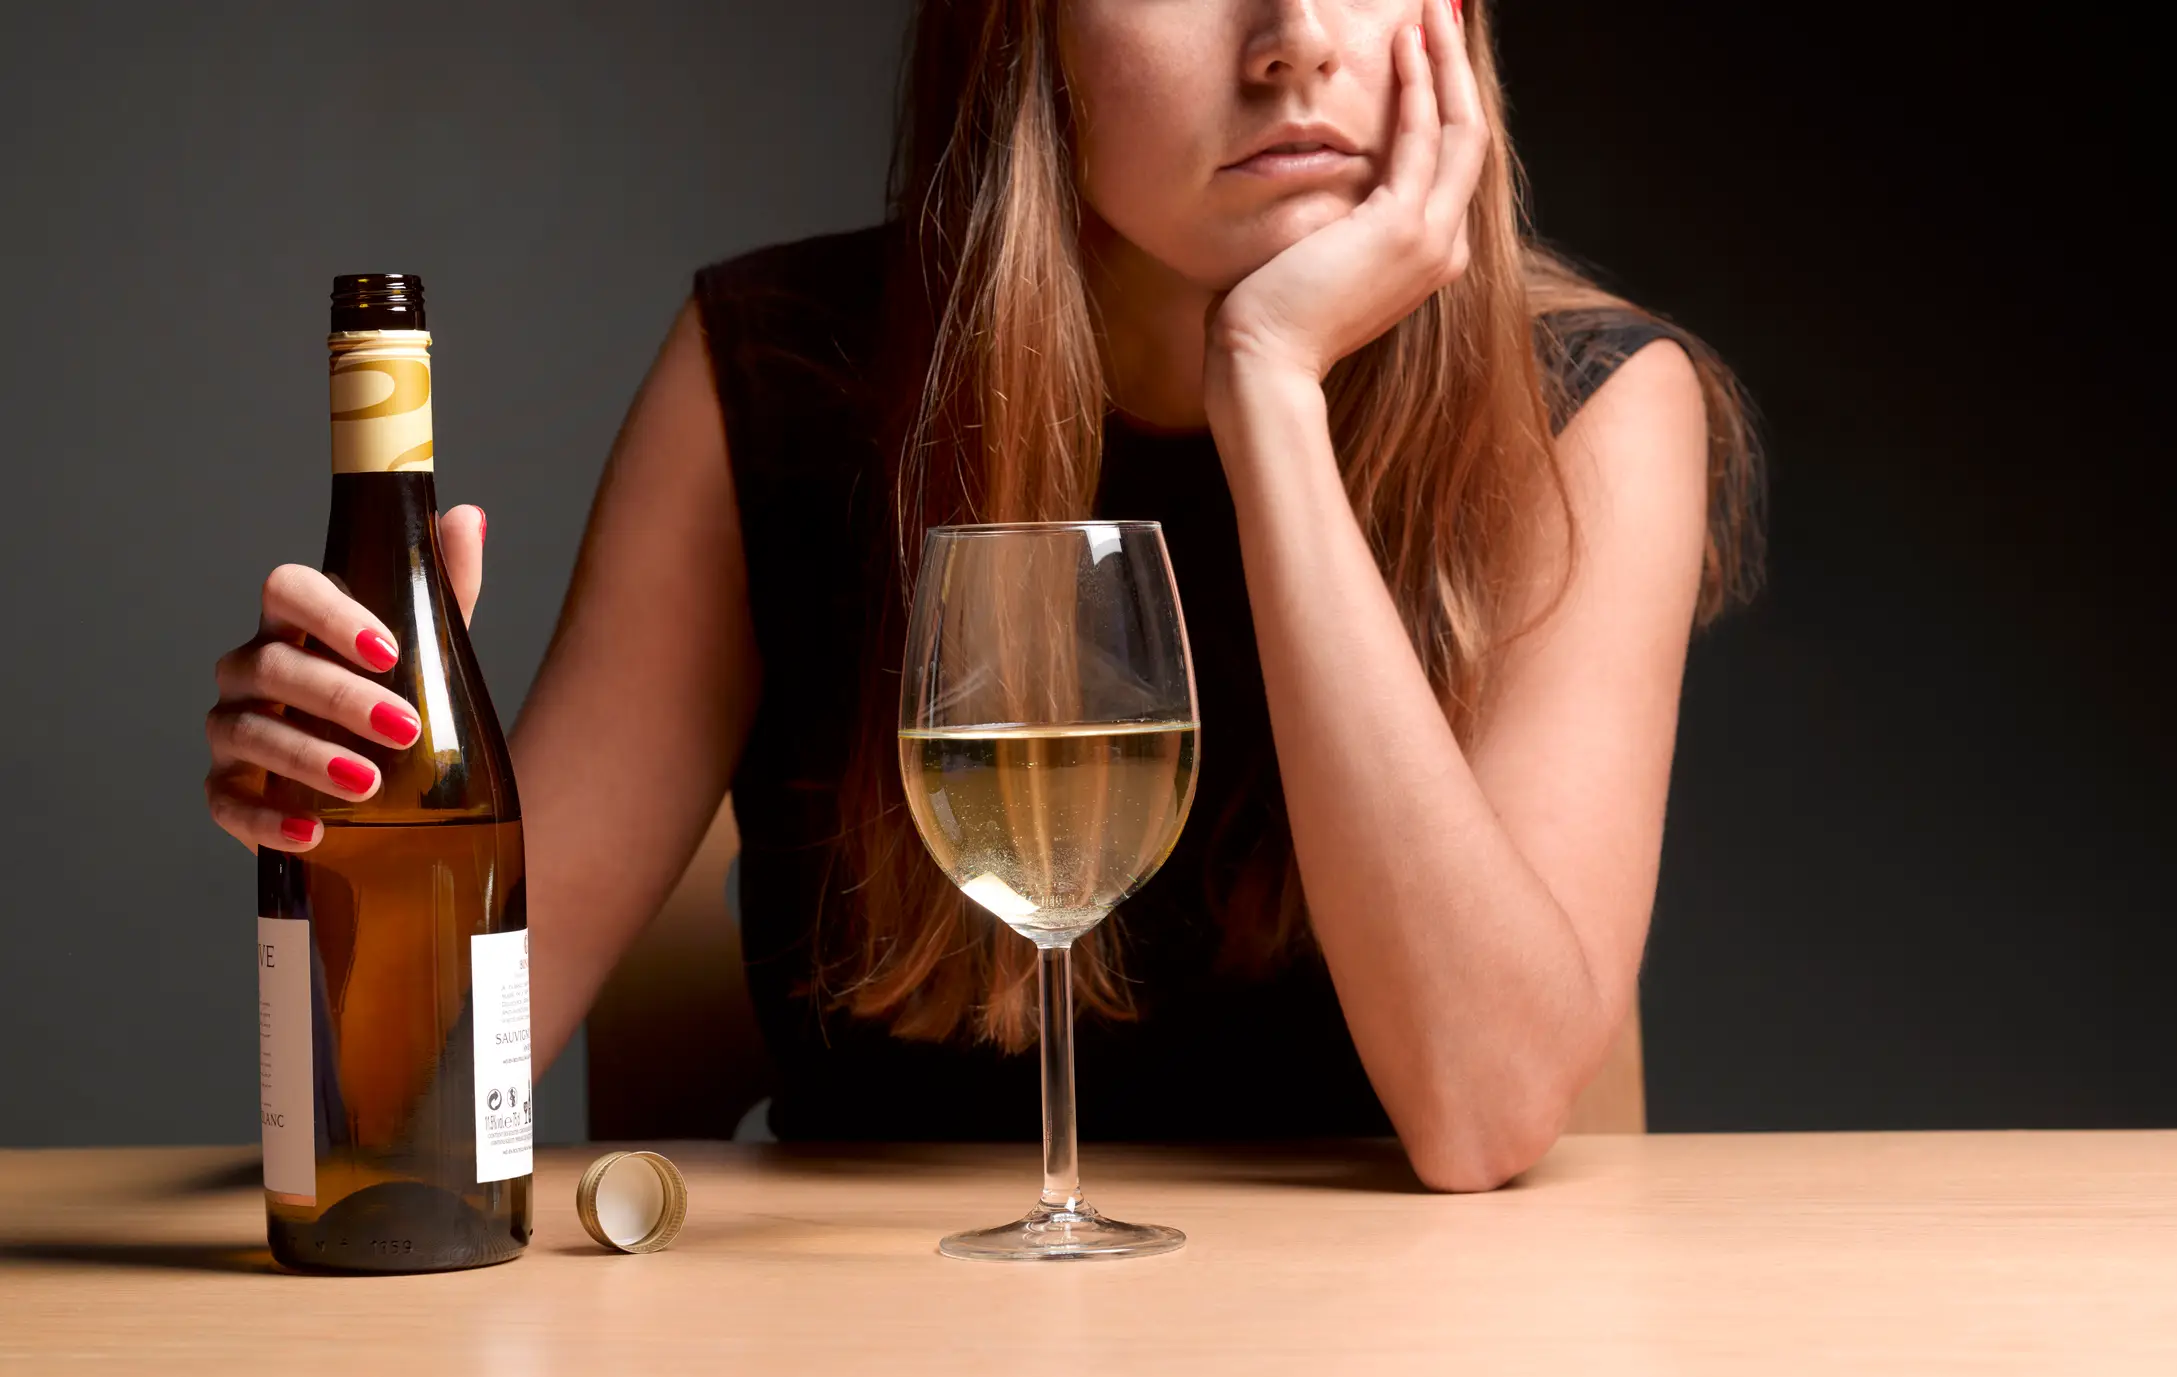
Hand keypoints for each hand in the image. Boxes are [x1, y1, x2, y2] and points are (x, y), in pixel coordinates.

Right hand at [204, 504, 486, 852]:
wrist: (393, 790)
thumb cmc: (400, 699)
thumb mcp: (433, 647)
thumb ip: (445, 585)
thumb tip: (465, 517)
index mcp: (296, 623)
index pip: (287, 589)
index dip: (331, 614)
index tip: (389, 651)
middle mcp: (251, 670)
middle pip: (273, 665)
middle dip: (339, 697)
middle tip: (405, 728)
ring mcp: (233, 730)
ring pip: (248, 731)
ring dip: (308, 757)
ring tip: (369, 782)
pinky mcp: (229, 792)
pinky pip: (228, 801)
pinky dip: (267, 818)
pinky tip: (314, 831)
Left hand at [1207, 0, 1486, 386]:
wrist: (1263, 364)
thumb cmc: (1271, 319)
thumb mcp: (1318, 262)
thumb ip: (1337, 226)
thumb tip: (1320, 197)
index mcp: (1426, 259)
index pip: (1448, 166)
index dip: (1445, 103)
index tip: (1431, 57)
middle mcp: (1444, 250)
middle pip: (1469, 139)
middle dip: (1457, 70)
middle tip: (1444, 13)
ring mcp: (1431, 241)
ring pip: (1459, 129)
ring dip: (1445, 62)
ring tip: (1431, 11)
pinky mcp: (1404, 229)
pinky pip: (1421, 137)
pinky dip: (1418, 84)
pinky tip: (1406, 44)